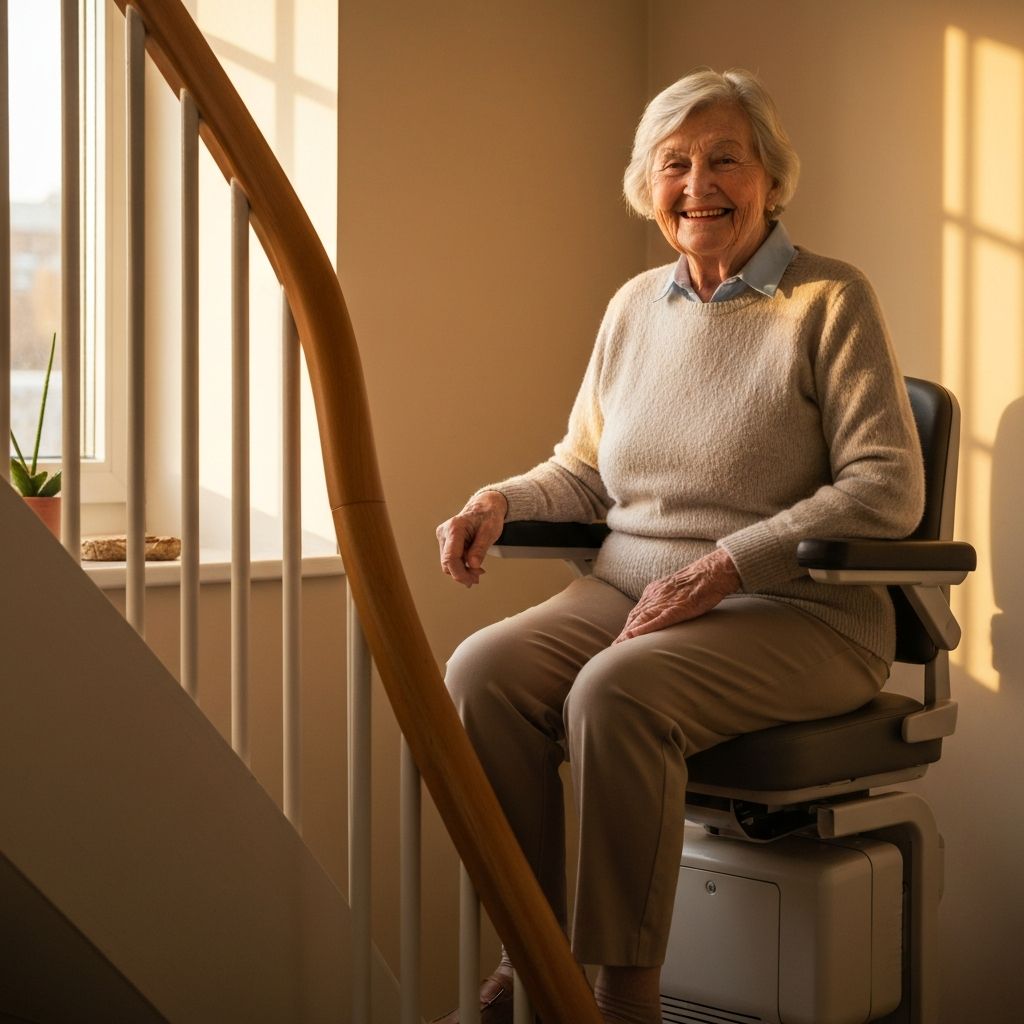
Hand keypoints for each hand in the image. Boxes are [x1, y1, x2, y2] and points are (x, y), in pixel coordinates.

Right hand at [436, 490, 508, 587]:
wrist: (485, 507)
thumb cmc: (488, 516)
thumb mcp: (490, 532)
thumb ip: (480, 549)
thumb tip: (473, 565)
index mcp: (455, 527)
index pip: (451, 558)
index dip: (460, 573)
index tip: (471, 580)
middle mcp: (445, 532)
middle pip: (447, 563)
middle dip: (462, 573)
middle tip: (478, 577)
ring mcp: (443, 537)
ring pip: (447, 563)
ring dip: (462, 570)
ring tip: (477, 571)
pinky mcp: (445, 541)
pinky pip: (450, 559)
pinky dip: (461, 565)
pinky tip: (472, 565)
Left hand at [613, 548, 740, 643]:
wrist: (712, 571)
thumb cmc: (699, 582)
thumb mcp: (676, 589)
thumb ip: (665, 599)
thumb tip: (660, 612)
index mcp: (654, 591)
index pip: (637, 612)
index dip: (628, 627)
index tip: (621, 640)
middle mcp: (655, 596)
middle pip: (635, 617)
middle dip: (624, 634)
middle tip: (614, 648)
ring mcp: (665, 602)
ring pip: (641, 619)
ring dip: (628, 634)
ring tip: (619, 647)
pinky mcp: (676, 608)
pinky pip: (658, 620)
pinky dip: (644, 629)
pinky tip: (634, 636)